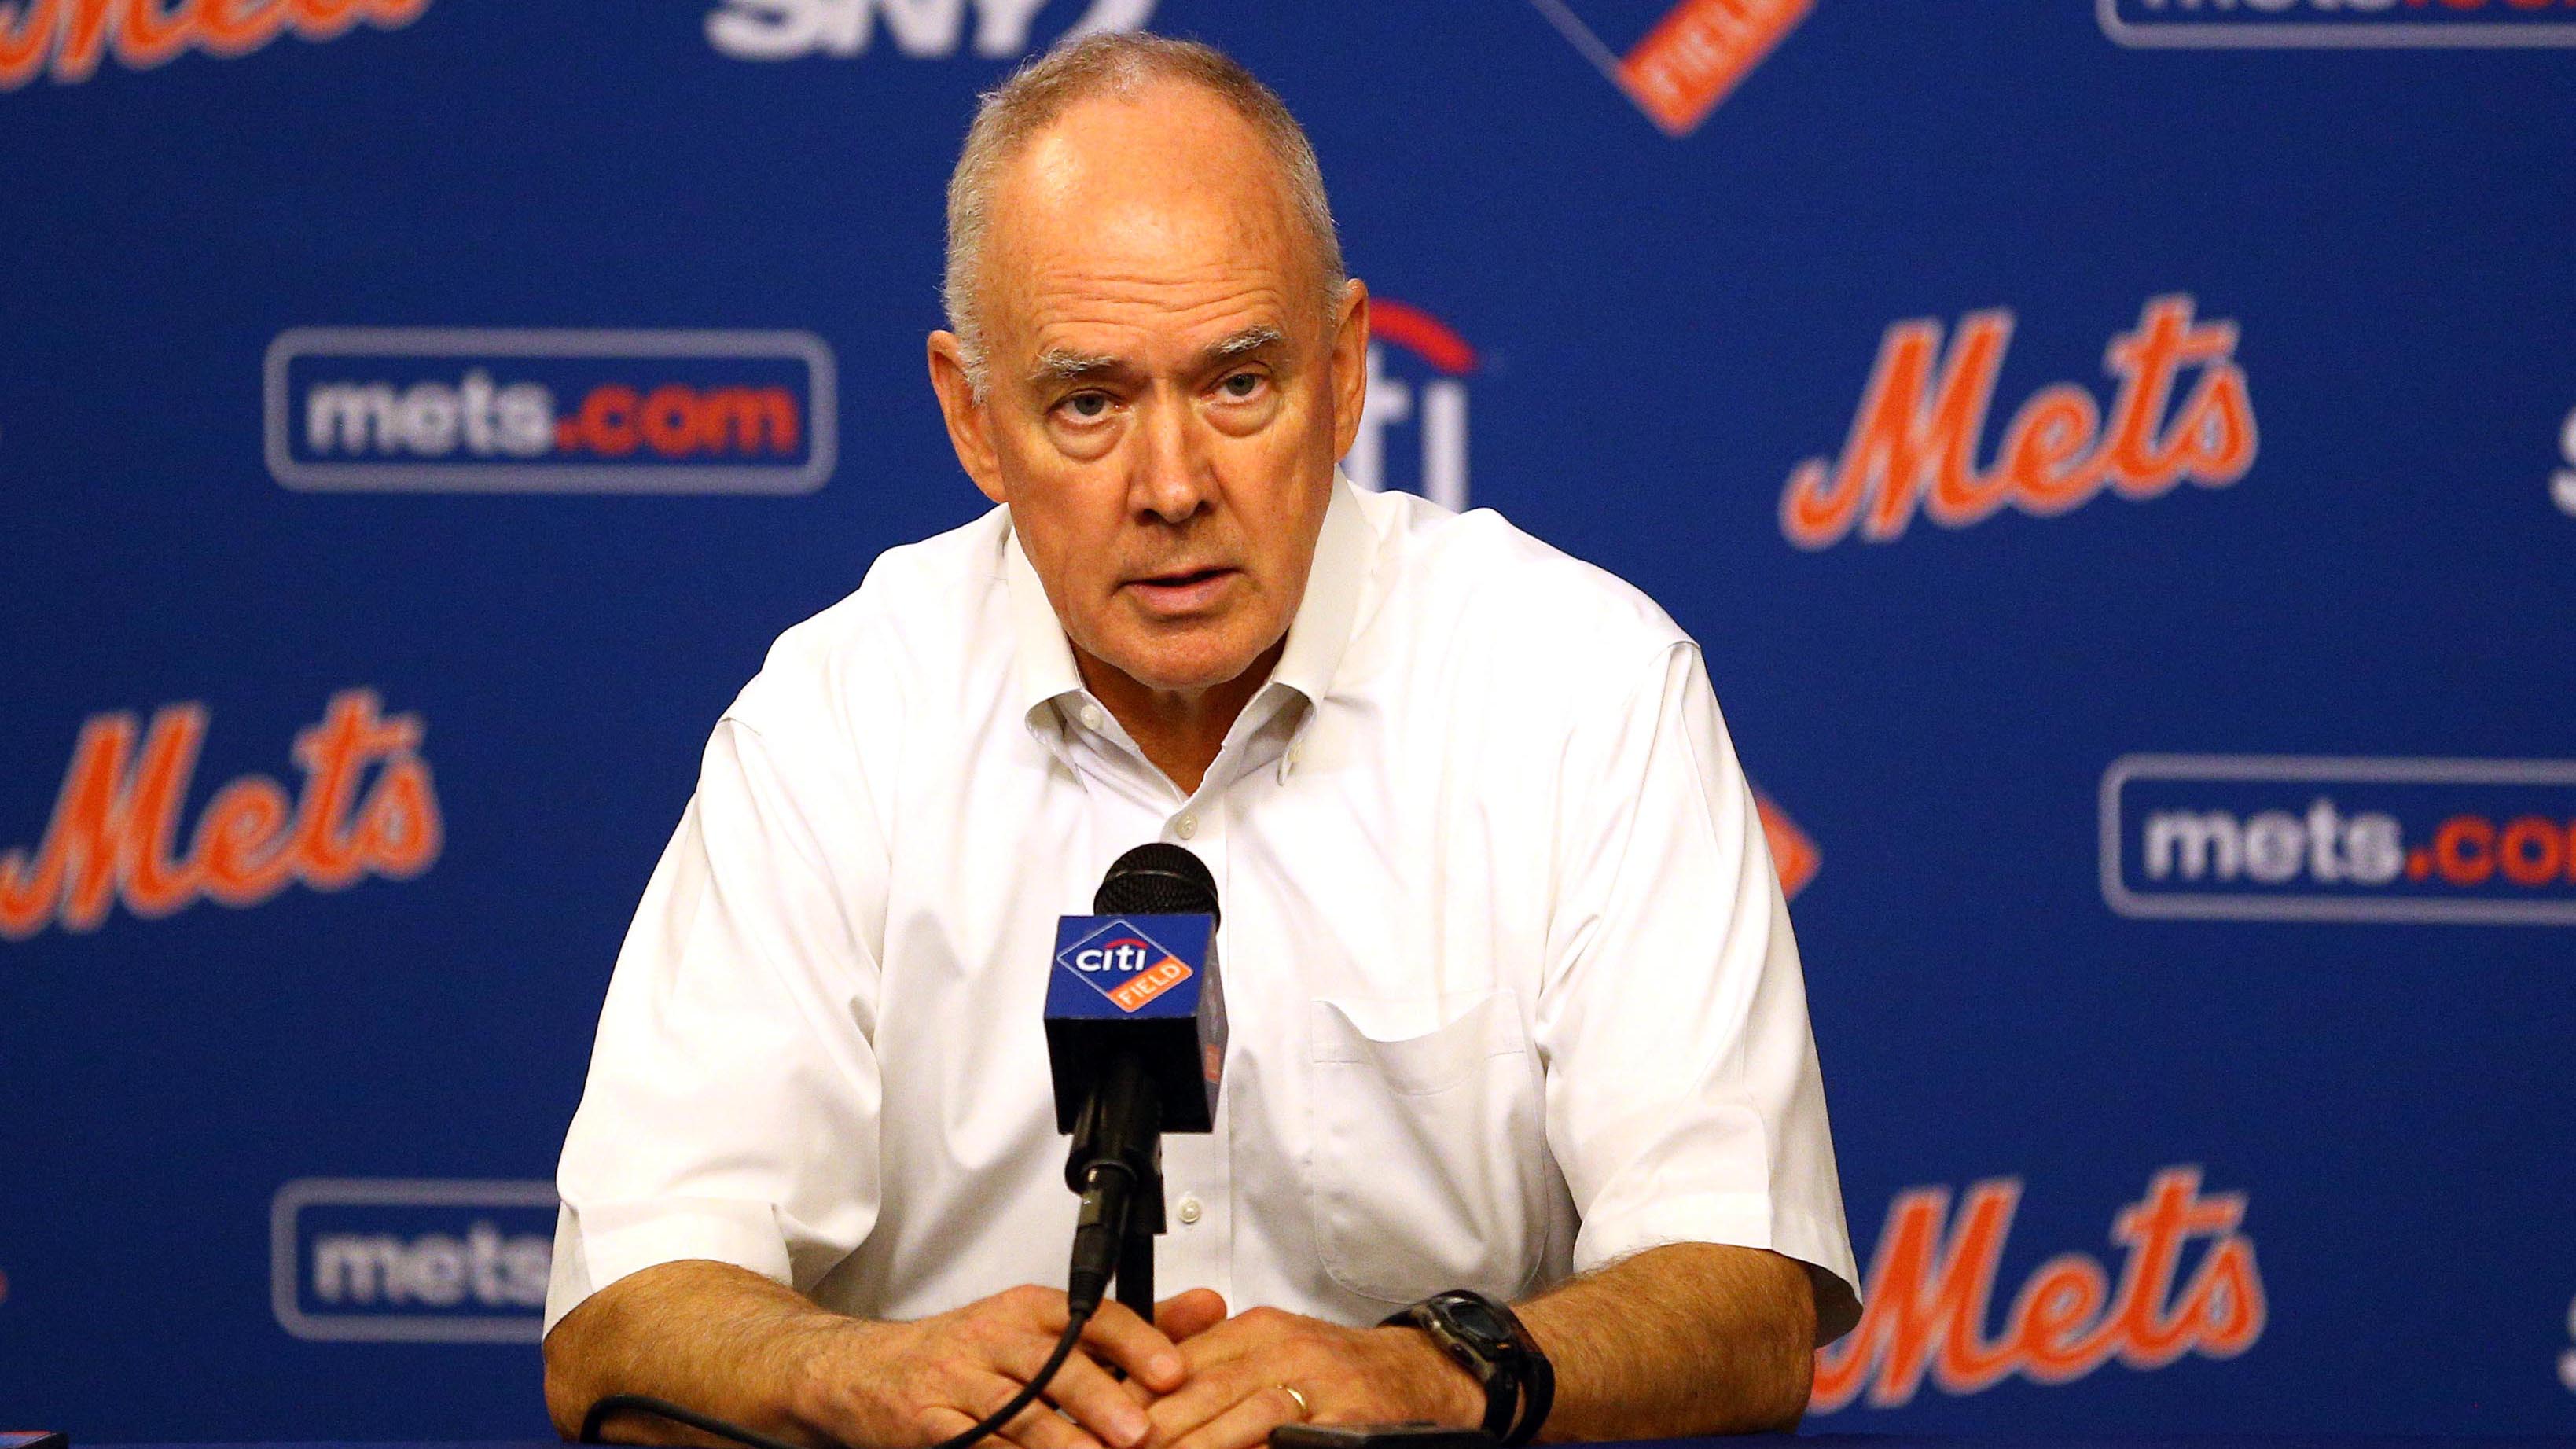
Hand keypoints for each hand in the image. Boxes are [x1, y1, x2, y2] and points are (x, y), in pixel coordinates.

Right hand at [791, 1284, 1189, 1448]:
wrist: (866, 1371)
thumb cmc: (969, 1353)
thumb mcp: (1045, 1327)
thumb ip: (1131, 1327)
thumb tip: (1210, 1308)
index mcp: (1031, 1309)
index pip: (1091, 1316)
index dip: (1135, 1342)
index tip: (1173, 1371)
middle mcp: (995, 1338)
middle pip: (1053, 1364)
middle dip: (1100, 1398)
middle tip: (1140, 1431)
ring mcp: (958, 1382)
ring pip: (1014, 1412)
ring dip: (1058, 1440)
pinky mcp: (928, 1424)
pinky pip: (972, 1444)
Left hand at [1139, 1307, 1482, 1448]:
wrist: (1421, 1374)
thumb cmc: (1341, 1371)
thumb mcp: (1274, 1351)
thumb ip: (1216, 1366)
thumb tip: (1144, 1400)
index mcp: (1258, 1331)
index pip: (1179, 1362)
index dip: (1134, 1399)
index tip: (1097, 1427)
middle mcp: (1284, 1351)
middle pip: (1201, 1390)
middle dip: (1152, 1429)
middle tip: (1113, 1446)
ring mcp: (1317, 1386)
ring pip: (1242, 1416)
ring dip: (1196, 1445)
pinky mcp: (1345, 1421)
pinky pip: (1288, 1440)